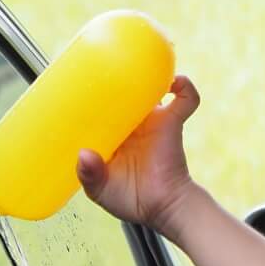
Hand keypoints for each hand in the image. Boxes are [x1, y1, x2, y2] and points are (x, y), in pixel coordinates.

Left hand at [75, 74, 200, 232]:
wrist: (164, 207)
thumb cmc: (133, 200)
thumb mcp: (101, 190)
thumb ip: (89, 175)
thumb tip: (84, 154)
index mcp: (112, 132)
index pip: (99, 105)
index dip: (91, 91)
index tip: (78, 80)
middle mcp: (132, 122)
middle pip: (124, 88)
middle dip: (117, 71)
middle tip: (102, 62)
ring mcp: (153, 119)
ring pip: (152, 86)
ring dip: (149, 71)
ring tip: (138, 58)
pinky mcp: (172, 122)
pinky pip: (186, 100)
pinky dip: (185, 87)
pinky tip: (175, 82)